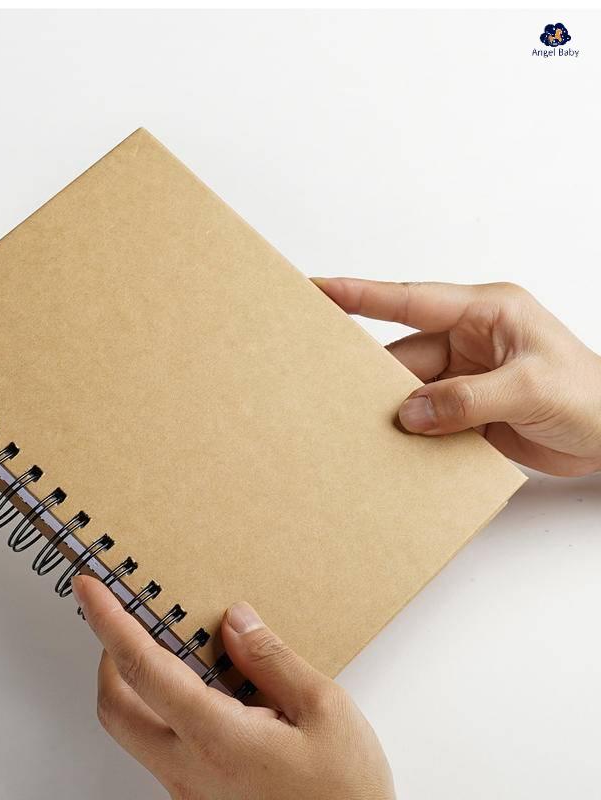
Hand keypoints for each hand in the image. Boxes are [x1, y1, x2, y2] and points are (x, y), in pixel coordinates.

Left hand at [72, 575, 393, 799]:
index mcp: (215, 738)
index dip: (107, 621)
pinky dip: (161, 712)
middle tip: (122, 620)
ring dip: (133, 686)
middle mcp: (189, 770)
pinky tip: (199, 694)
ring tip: (165, 650)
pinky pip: (162, 750)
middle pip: (113, 707)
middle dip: (106, 656)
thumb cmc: (346, 795)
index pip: (140, 667)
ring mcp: (191, 792)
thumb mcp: (324, 710)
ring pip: (134, 732)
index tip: (88, 589)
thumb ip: (272, 659)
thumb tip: (235, 621)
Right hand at [314, 278, 600, 476]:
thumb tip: (411, 413)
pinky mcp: (466, 409)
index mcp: (487, 312)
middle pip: (404, 354)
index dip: (360, 294)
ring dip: (396, 412)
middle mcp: (470, 340)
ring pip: (411, 391)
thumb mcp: (530, 388)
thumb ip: (467, 400)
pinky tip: (399, 447)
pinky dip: (413, 434)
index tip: (319, 289)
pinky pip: (427, 418)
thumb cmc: (593, 396)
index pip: (411, 299)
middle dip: (375, 375)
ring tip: (365, 429)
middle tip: (332, 387)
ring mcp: (466, 376)